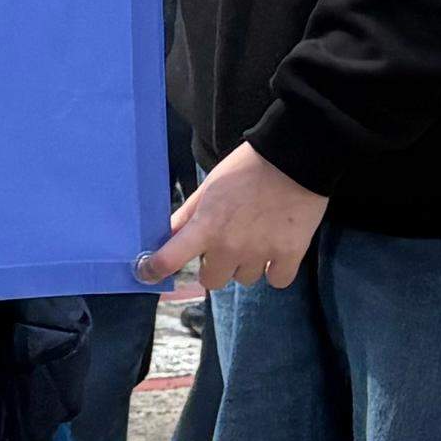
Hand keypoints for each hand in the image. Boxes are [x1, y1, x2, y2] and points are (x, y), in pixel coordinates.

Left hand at [143, 140, 327, 294]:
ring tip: (255, 239)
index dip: (153, 271)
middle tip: (224, 245)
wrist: (293, 159)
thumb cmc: (245, 170)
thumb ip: (186, 215)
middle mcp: (229, 247)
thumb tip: (165, 236)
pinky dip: (276, 270)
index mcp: (205, 228)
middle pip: (212, 281)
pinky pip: (277, 281)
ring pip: (245, 278)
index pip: (169, 260)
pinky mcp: (290, 255)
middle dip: (214, 266)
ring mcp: (260, 253)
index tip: (147, 274)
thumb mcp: (208, 188)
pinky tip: (276, 250)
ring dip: (246, 265)